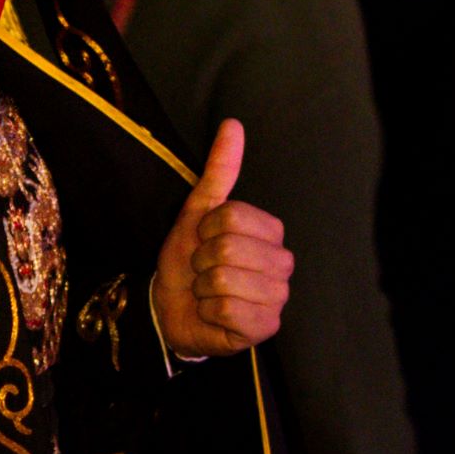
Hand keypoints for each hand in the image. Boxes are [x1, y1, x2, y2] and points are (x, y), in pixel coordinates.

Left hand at [151, 121, 292, 357]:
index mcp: (272, 233)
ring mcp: (277, 299)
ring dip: (203, 288)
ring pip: (226, 280)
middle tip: (203, 270)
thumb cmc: (188, 260)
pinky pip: (228, 311)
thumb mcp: (198, 211)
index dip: (206, 229)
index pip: (233, 217)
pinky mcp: (266, 329)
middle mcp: (282, 265)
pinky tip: (213, 314)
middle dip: (202, 260)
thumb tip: (232, 125)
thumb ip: (219, 170)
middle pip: (229, 248)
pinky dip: (209, 312)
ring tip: (208, 292)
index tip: (203, 242)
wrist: (172, 307)